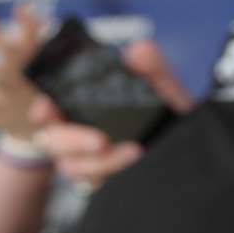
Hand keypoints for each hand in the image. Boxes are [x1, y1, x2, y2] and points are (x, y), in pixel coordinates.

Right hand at [30, 40, 193, 187]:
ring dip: (99, 161)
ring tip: (131, 151)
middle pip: (51, 142)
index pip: (46, 111)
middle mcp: (74, 137)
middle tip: (99, 140)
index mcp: (78, 109)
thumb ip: (152, 67)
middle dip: (71, 141)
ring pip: (71, 167)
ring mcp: (86, 162)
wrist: (192, 139)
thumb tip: (138, 49)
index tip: (46, 107)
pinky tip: (136, 158)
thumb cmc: (165, 110)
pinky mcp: (101, 181)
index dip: (41, 110)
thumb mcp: (162, 85)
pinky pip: (94, 183)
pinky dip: (114, 171)